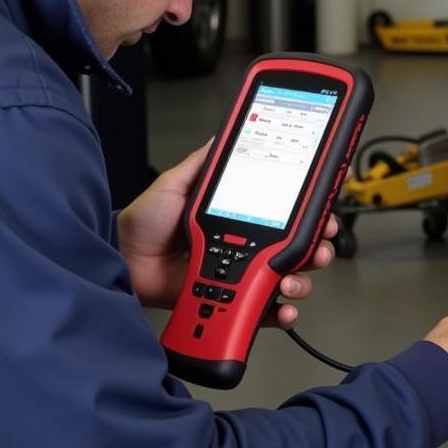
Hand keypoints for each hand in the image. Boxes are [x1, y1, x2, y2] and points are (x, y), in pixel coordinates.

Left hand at [118, 142, 338, 318]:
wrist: (124, 263)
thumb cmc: (144, 225)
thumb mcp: (175, 185)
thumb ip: (202, 164)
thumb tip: (224, 136)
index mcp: (237, 213)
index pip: (283, 210)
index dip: (308, 211)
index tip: (323, 208)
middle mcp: (244, 242)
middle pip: (295, 247)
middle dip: (316, 247)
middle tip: (319, 247)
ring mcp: (240, 272)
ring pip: (287, 277)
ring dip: (301, 279)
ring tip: (294, 279)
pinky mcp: (231, 300)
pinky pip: (264, 308)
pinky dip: (280, 311)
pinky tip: (284, 307)